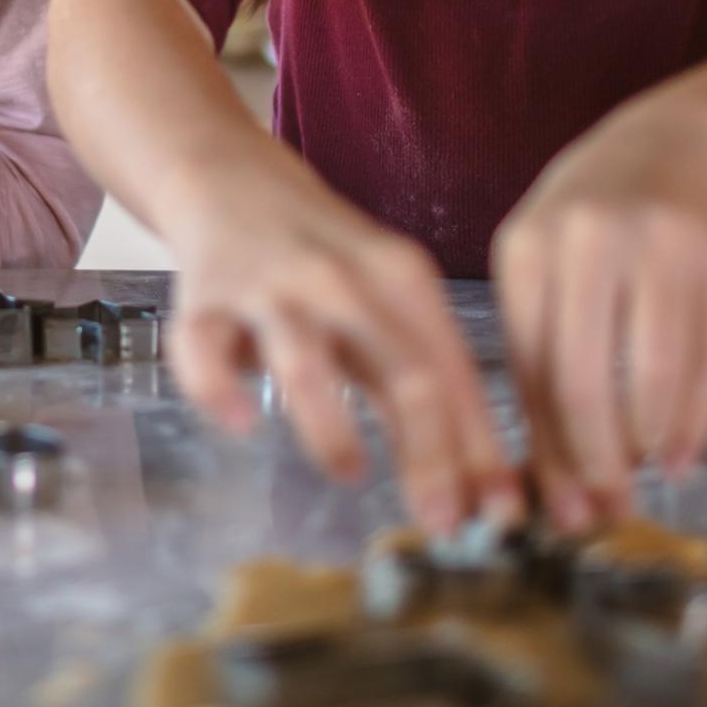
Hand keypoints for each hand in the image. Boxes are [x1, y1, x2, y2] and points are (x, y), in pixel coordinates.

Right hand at [168, 148, 521, 534]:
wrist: (235, 184)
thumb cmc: (328, 265)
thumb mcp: (389, 305)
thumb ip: (427, 387)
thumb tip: (479, 490)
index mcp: (401, 278)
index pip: (453, 370)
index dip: (480, 447)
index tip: (503, 514)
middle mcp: (340, 280)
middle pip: (401, 367)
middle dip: (429, 451)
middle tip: (443, 523)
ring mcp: (269, 289)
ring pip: (306, 359)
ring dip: (332, 422)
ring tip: (352, 472)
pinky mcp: (204, 301)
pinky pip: (203, 349)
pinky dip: (218, 388)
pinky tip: (242, 425)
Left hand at [493, 101, 706, 531]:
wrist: (679, 143)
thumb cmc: (594, 224)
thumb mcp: (547, 262)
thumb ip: (542, 353)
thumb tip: (547, 477)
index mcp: (525, 247)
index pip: (527, 368)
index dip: (544, 447)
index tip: (557, 506)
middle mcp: (586, 240)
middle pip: (582, 379)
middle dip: (593, 459)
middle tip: (606, 507)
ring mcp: (658, 244)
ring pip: (651, 374)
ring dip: (649, 443)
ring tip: (648, 475)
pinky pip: (706, 360)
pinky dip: (694, 418)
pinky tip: (683, 449)